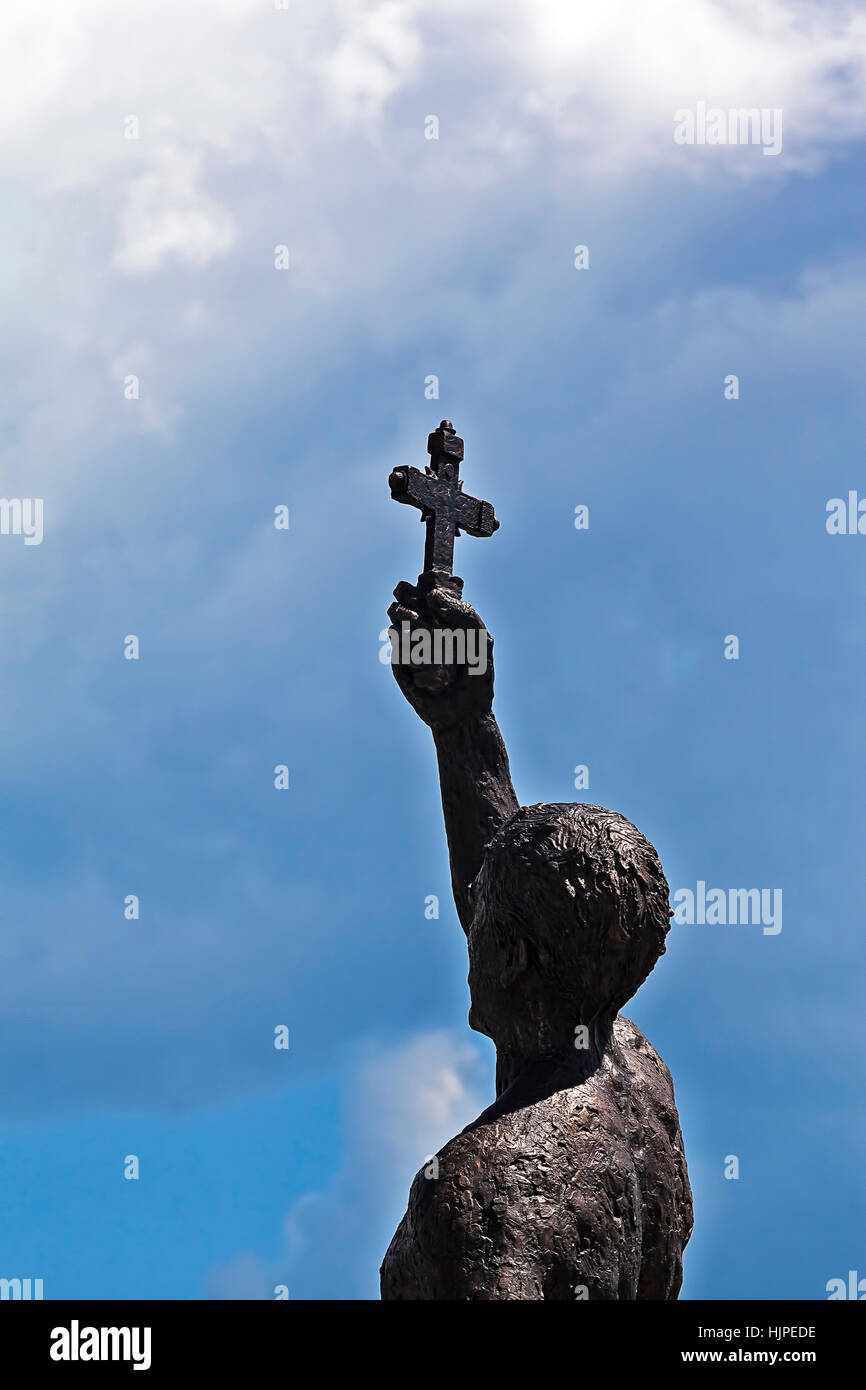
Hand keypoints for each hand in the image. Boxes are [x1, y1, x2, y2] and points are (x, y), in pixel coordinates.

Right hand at [386, 579, 494, 729]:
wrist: (464, 712)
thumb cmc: (477, 675)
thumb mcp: (479, 638)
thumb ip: (462, 612)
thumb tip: (432, 594)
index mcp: (445, 616)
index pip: (428, 588)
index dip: (424, 581)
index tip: (427, 581)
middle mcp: (424, 625)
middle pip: (404, 596)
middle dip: (407, 595)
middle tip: (421, 606)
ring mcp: (410, 642)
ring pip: (397, 616)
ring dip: (411, 622)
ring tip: (425, 635)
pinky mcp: (398, 660)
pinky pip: (397, 642)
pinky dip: (410, 647)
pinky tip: (425, 661)